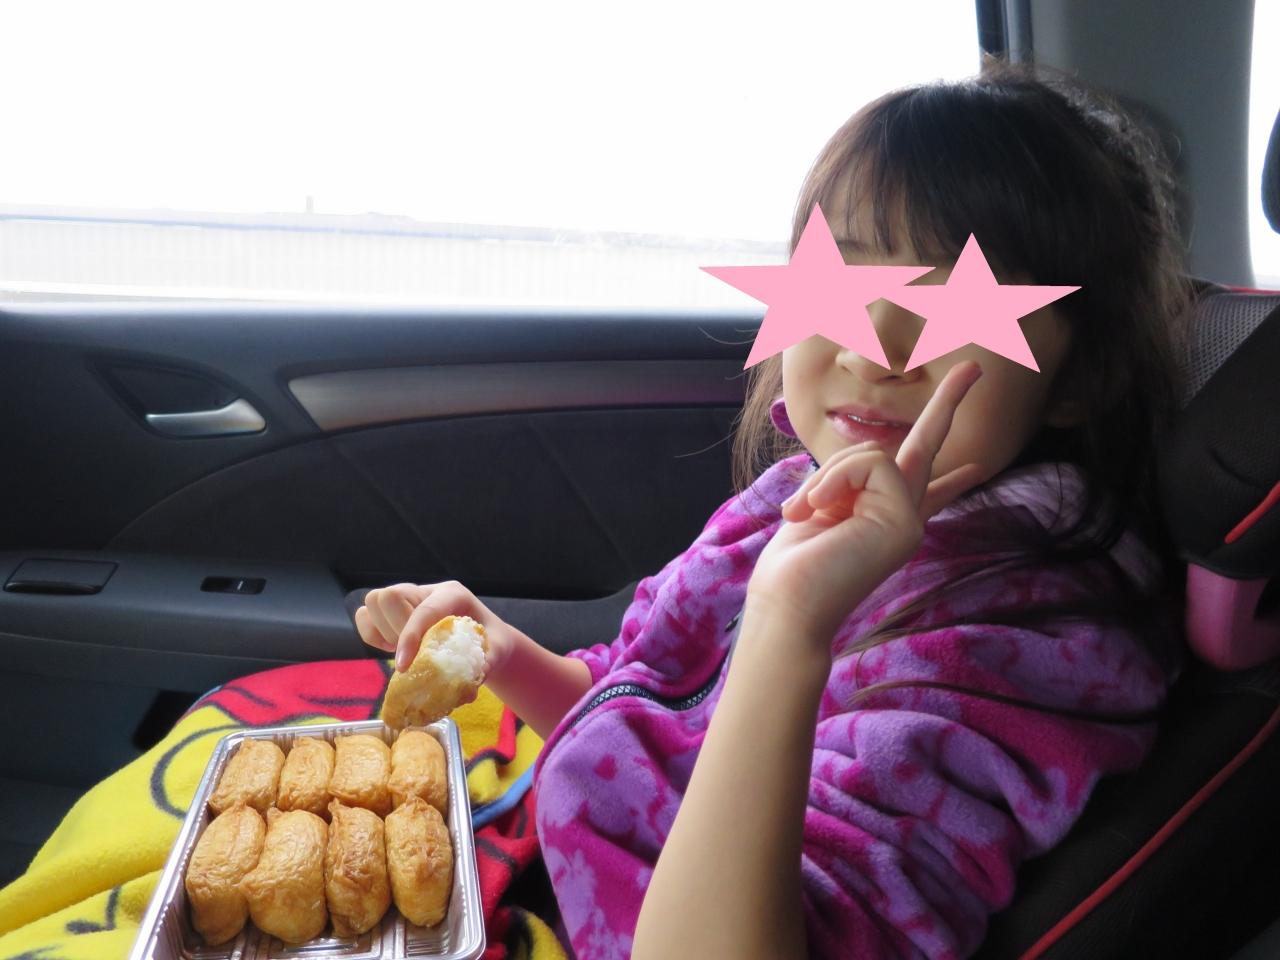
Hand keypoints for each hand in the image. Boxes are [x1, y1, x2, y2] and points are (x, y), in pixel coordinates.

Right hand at [354, 580, 515, 673]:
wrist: (487, 640)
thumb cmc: (492, 643)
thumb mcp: (498, 651)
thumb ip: (487, 664)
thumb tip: (469, 685)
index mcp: (452, 594)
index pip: (424, 610)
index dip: (410, 636)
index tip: (403, 666)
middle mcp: (427, 592)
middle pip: (389, 596)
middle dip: (396, 630)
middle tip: (414, 653)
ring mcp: (409, 599)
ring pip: (373, 603)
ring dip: (383, 633)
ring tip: (406, 651)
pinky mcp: (394, 613)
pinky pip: (366, 618)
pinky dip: (372, 637)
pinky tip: (394, 648)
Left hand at [745, 361, 987, 642]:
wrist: (788, 606)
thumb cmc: (793, 567)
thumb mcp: (819, 508)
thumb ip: (845, 482)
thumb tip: (859, 464)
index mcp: (882, 519)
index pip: (926, 492)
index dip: (953, 479)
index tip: (976, 468)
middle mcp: (905, 519)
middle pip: (930, 449)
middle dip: (949, 402)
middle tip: (975, 366)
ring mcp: (911, 521)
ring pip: (873, 453)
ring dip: (828, 476)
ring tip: (807, 512)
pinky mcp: (907, 522)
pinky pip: (870, 464)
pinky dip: (835, 480)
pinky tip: (821, 511)